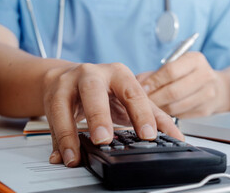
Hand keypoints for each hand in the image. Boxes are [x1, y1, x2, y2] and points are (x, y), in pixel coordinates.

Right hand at [42, 63, 183, 166]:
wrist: (69, 77)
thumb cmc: (106, 89)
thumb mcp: (131, 98)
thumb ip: (155, 116)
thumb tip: (177, 137)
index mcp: (118, 74)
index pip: (132, 92)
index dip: (141, 113)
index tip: (148, 135)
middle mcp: (92, 75)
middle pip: (94, 91)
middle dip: (98, 115)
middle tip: (104, 139)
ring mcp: (68, 84)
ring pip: (63, 105)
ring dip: (68, 133)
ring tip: (75, 156)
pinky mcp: (51, 97)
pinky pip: (51, 120)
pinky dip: (55, 142)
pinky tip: (60, 156)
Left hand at [138, 52, 229, 117]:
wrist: (218, 87)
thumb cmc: (190, 75)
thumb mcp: (176, 66)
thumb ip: (155, 74)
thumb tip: (135, 83)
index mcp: (196, 60)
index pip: (170, 71)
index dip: (153, 81)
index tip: (140, 88)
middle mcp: (205, 75)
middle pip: (173, 91)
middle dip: (154, 98)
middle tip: (141, 102)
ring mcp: (208, 94)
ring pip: (176, 106)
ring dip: (159, 109)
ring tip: (149, 108)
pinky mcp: (206, 110)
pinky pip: (181, 115)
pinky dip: (168, 115)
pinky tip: (162, 111)